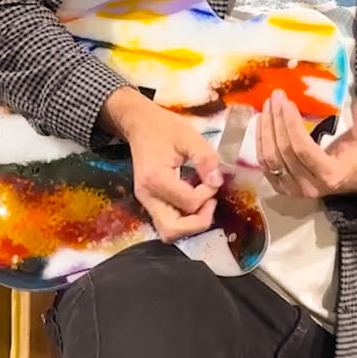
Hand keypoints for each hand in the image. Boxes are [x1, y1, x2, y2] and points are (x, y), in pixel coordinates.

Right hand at [104, 87, 223, 241]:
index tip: (213, 178)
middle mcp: (147, 195)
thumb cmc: (164, 128)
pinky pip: (167, 223)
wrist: (140, 125)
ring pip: (168, 232)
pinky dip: (184, 219)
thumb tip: (217, 182)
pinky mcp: (149, 202)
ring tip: (203, 202)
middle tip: (211, 202)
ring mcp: (145, 201)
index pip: (188, 202)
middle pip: (171, 231)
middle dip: (197, 222)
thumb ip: (205, 158)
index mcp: (155, 178)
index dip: (207, 194)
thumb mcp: (189, 136)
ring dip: (191, 224)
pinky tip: (194, 200)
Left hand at [256, 90, 356, 199]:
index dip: (292, 125)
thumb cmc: (354, 157)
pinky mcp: (280, 188)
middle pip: (284, 151)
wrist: (346, 181)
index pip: (303, 149)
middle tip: (275, 97)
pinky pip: (264, 164)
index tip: (287, 102)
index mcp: (329, 175)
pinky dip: (260, 142)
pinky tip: (261, 122)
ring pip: (270, 158)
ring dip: (265, 130)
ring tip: (267, 107)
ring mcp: (292, 189)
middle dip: (277, 121)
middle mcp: (308, 186)